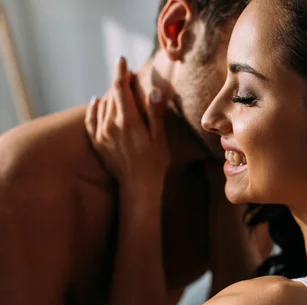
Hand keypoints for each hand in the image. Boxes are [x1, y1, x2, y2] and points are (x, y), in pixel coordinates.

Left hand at [85, 57, 169, 194]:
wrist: (137, 187)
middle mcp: (111, 124)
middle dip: (120, 83)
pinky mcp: (97, 142)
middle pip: (112, 95)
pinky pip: (91, 119)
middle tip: (130, 77)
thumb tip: (154, 90)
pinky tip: (96, 101)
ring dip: (110, 94)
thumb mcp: (160, 137)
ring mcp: (102, 134)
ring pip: (102, 104)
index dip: (121, 72)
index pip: (120, 88)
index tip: (122, 60)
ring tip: (120, 90)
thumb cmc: (155, 163)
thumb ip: (155, 113)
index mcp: (128, 120)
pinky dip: (93, 107)